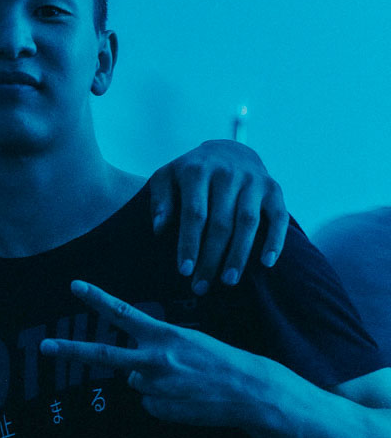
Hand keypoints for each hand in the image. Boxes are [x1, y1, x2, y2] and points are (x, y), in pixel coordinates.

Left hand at [40, 280, 272, 427]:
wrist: (249, 392)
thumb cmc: (221, 362)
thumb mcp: (190, 342)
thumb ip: (156, 350)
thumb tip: (132, 374)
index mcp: (165, 335)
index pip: (123, 313)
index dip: (96, 299)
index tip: (74, 286)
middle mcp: (154, 359)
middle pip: (103, 355)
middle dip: (71, 350)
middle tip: (44, 347)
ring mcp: (154, 386)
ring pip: (136, 382)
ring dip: (154, 383)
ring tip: (184, 383)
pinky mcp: (158, 409)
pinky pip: (149, 403)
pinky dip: (164, 402)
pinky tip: (187, 399)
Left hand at [149, 140, 287, 293]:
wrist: (228, 151)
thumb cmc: (191, 174)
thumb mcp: (167, 178)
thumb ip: (160, 201)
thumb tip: (159, 229)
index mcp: (197, 171)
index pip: (194, 213)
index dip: (189, 244)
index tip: (184, 271)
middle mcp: (227, 173)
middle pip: (220, 223)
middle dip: (211, 258)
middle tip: (201, 286)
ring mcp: (253, 181)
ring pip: (247, 222)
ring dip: (239, 255)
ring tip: (229, 280)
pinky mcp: (273, 189)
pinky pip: (278, 216)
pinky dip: (275, 240)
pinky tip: (267, 263)